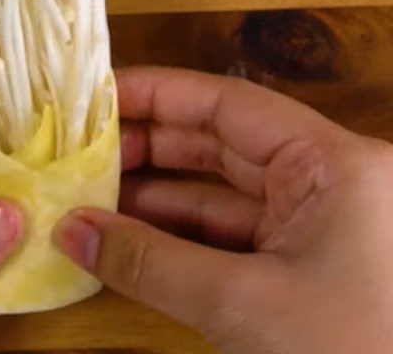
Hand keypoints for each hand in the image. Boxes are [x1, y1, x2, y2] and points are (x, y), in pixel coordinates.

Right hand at [55, 67, 392, 353]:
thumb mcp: (244, 305)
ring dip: (153, 197)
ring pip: (220, 193)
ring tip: (88, 196)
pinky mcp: (305, 271)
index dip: (156, 94)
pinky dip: (178, 238)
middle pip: (219, 143)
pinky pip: (229, 238)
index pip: (227, 103)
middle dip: (146, 146)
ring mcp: (317, 229)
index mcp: (332, 163)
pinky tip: (126, 238)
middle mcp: (327, 182)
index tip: (94, 97)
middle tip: (78, 150)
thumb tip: (67, 229)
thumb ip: (148, 262)